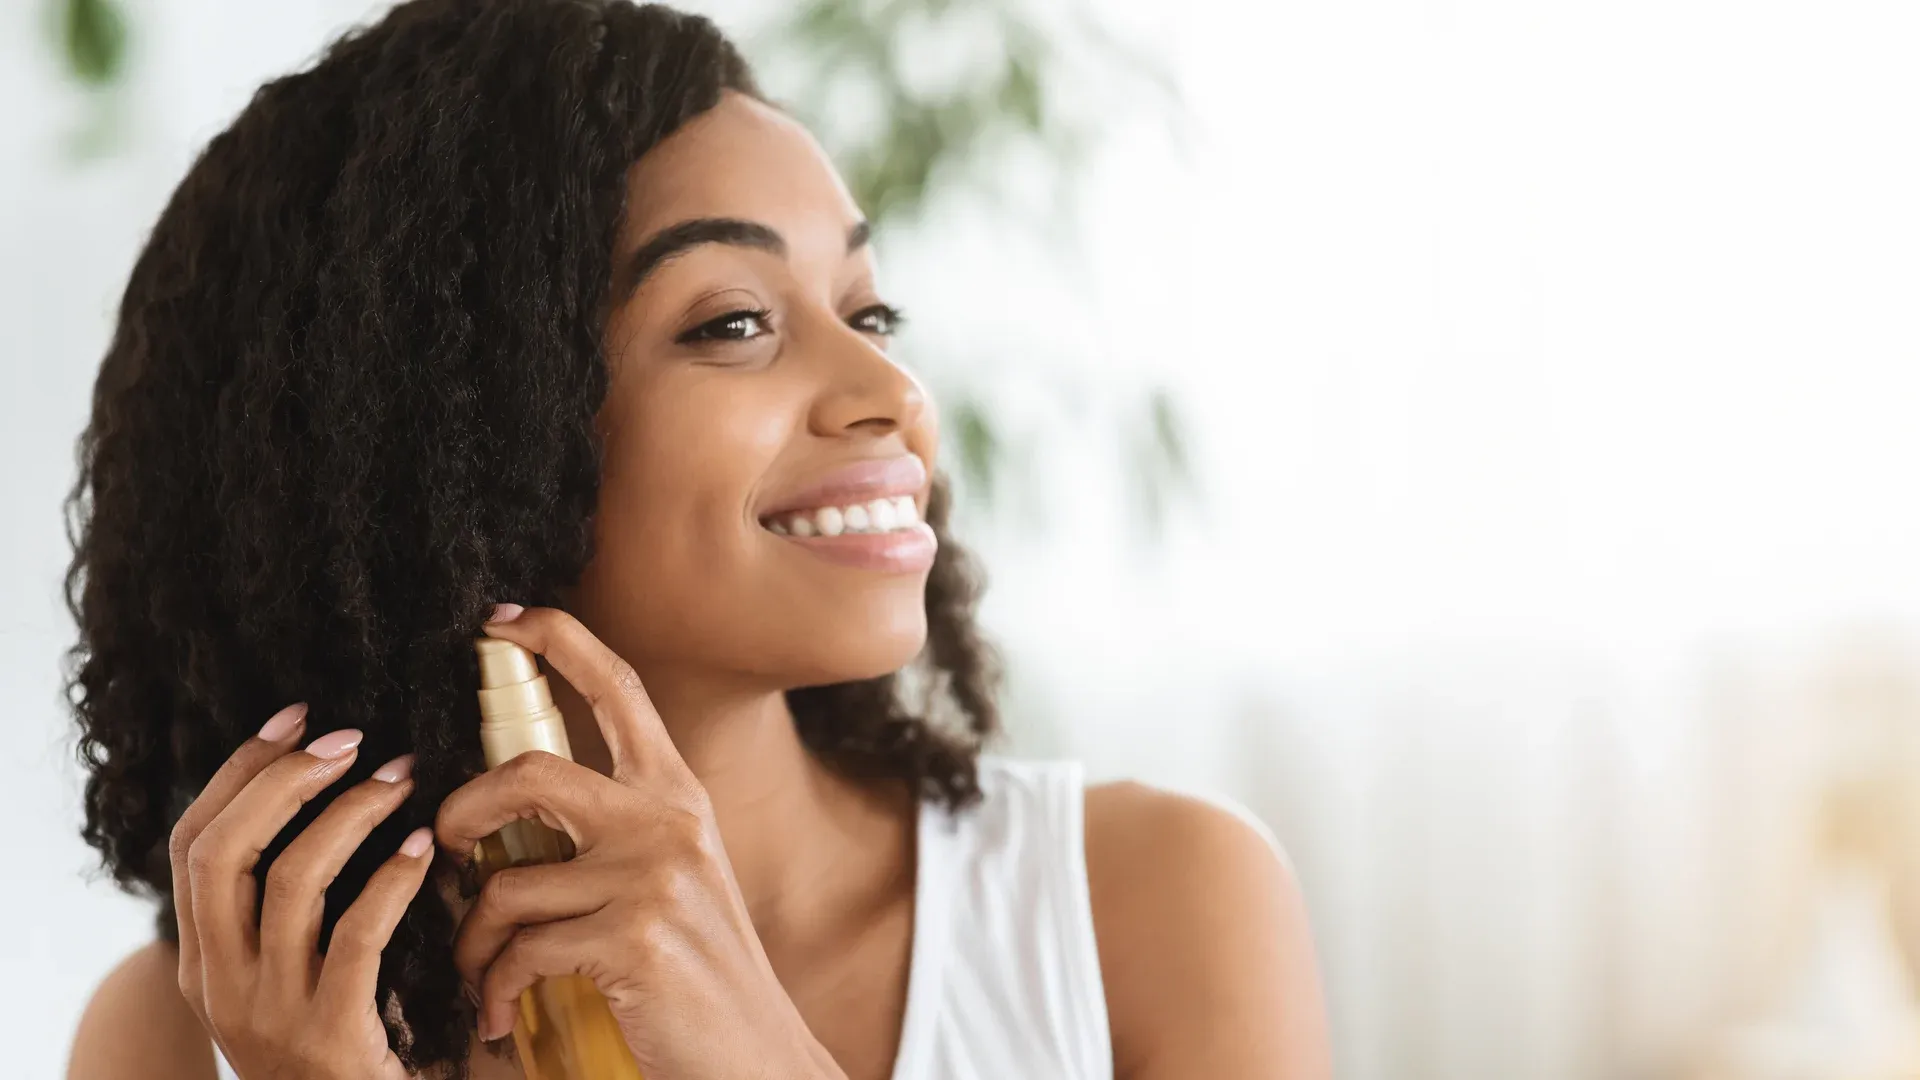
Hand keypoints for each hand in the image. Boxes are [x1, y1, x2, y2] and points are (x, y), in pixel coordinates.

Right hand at [169, 703, 432, 1079]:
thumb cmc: (347, 1042)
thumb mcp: (291, 976)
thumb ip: (289, 909)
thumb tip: (328, 794)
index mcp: (201, 963)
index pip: (192, 845)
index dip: (239, 772)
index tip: (294, 717)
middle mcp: (218, 985)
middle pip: (222, 851)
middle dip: (283, 779)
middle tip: (349, 740)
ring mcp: (268, 1013)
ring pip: (290, 882)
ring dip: (351, 814)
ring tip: (401, 778)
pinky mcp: (329, 1036)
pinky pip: (357, 935)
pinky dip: (392, 879)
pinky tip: (424, 848)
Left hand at [436, 605, 842, 1079]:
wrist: (754, 1056)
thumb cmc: (696, 973)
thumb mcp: (672, 880)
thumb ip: (612, 835)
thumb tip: (507, 819)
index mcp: (677, 795)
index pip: (619, 688)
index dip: (558, 639)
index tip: (501, 620)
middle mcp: (668, 821)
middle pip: (530, 773)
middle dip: (462, 811)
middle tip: (448, 847)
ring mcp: (651, 878)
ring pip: (506, 884)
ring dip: (471, 939)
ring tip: (478, 971)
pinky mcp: (629, 939)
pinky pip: (518, 950)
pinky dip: (492, 988)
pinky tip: (499, 1013)